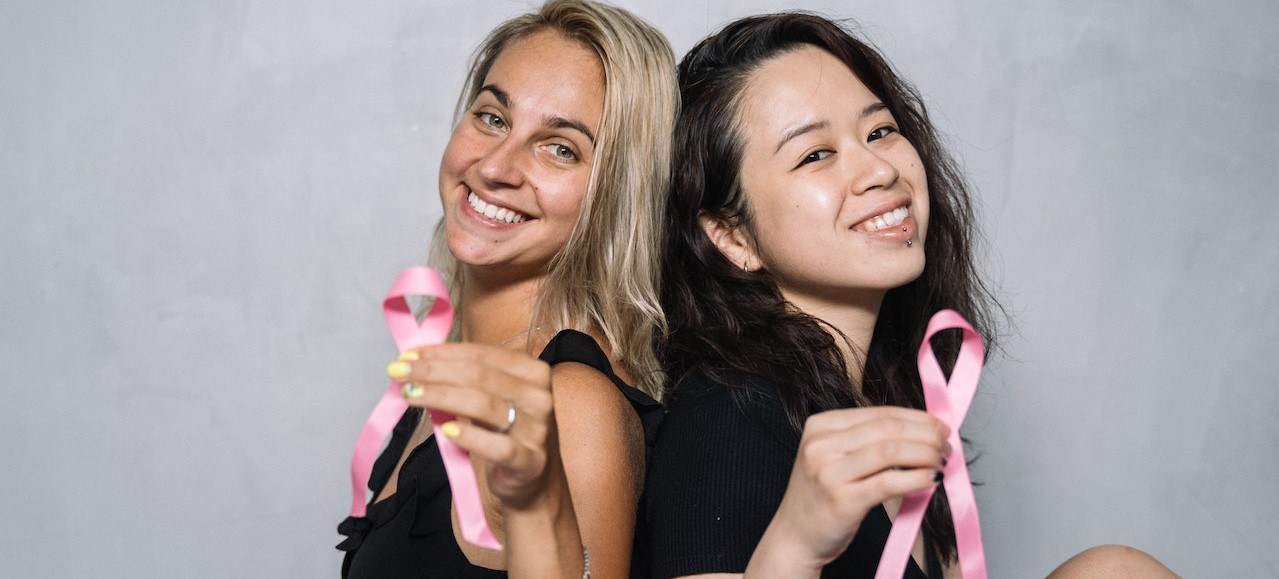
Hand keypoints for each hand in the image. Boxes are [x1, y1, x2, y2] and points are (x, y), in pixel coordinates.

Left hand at [388, 343, 557, 508]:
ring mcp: (536, 429)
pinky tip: (446, 431)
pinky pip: (498, 446)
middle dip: (433, 371)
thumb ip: (464, 381)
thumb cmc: (505, 432)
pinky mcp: (529, 461)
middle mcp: (538, 396)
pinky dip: (470, 436)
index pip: (481, 354)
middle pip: (478, 376)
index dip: (442, 353)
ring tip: (410, 395)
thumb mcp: (492, 398)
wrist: (533, 478)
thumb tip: (416, 363)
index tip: (408, 356)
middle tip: (398, 373)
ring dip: (440, 397)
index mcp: (531, 371)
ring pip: (484, 405)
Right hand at [751, 406, 949, 574]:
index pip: (879, 413)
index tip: (940, 426)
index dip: (917, 417)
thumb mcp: (834, 457)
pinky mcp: (842, 500)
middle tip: (946, 445)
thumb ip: (867, 441)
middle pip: (888, 429)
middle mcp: (821, 444)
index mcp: (820, 425)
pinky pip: (889, 482)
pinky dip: (917, 478)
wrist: (794, 537)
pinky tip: (931, 479)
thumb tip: (921, 431)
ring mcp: (829, 472)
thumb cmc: (821, 497)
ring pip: (891, 451)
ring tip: (941, 462)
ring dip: (926, 454)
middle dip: (926, 435)